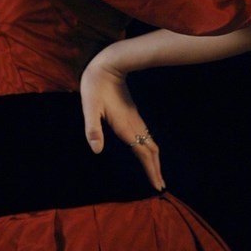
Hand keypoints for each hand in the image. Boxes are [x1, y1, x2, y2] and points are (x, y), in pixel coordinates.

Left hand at [79, 51, 165, 191]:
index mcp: (125, 126)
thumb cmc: (95, 86)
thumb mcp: (90, 107)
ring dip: (154, 159)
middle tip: (160, 186)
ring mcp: (135, 118)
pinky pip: (145, 136)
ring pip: (150, 143)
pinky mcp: (133, 113)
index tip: (158, 186)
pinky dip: (149, 149)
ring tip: (156, 173)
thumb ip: (93, 129)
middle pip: (150, 151)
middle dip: (156, 169)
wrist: (108, 64)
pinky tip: (146, 151)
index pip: (143, 153)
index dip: (150, 170)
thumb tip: (97, 151)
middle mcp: (133, 124)